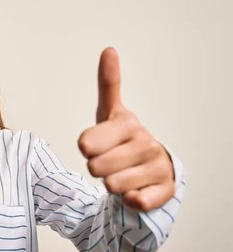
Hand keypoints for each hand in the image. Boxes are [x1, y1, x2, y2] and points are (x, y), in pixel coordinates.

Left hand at [77, 48, 174, 211]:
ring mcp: (158, 166)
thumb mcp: (109, 113)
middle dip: (97, 168)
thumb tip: (109, 49)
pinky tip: (135, 189)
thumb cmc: (121, 140)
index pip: (86, 143)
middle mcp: (146, 142)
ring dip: (111, 185)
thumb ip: (108, 84)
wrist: (149, 168)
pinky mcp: (166, 190)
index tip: (93, 144)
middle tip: (108, 162)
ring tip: (121, 174)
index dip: (86, 148)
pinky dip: (129, 200)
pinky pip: (135, 201)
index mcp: (127, 123)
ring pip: (113, 186)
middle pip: (96, 167)